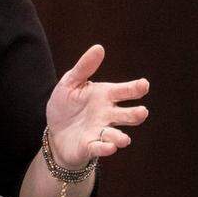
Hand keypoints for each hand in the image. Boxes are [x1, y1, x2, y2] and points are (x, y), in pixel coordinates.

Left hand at [45, 45, 149, 168]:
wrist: (54, 131)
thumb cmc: (66, 105)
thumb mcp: (70, 83)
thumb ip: (84, 67)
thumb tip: (99, 48)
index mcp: (105, 96)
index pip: (125, 91)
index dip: (135, 88)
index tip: (143, 85)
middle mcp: (108, 115)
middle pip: (128, 115)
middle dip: (136, 114)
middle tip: (141, 112)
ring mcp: (101, 131)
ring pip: (117, 136)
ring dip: (120, 137)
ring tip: (122, 139)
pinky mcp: (90, 146)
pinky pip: (101, 148)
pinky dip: (105, 148)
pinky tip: (108, 147)